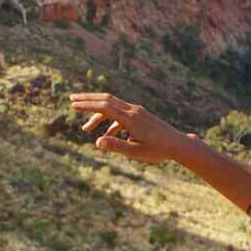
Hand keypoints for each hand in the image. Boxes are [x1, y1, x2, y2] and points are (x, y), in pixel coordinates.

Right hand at [68, 92, 188, 164]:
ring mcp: (137, 112)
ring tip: (86, 130)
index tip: (72, 105)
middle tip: (71, 100)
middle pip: (106, 99)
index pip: (104, 107)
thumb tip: (97, 142)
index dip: (87, 105)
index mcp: (130, 118)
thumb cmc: (158, 150)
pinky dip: (110, 122)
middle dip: (88, 99)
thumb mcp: (135, 152)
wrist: (178, 145)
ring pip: (112, 107)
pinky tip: (107, 136)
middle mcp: (132, 110)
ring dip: (97, 116)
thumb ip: (116, 146)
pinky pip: (120, 115)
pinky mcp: (140, 116)